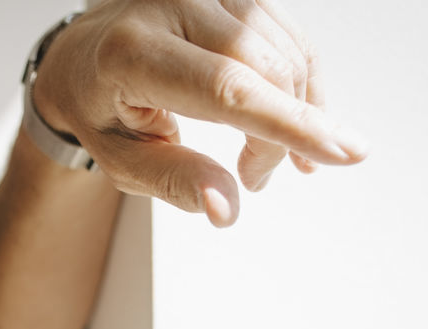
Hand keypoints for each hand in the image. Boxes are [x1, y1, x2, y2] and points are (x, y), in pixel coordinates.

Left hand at [32, 0, 368, 226]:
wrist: (85, 56)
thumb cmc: (101, 110)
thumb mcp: (122, 160)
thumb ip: (174, 182)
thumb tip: (225, 209)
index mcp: (132, 52)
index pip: (225, 87)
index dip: (285, 123)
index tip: (342, 153)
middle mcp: (171, 4)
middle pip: (264, 71)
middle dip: (280, 135)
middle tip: (255, 178)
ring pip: (285, 53)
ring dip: (294, 113)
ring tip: (261, 157)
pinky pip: (288, 37)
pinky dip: (298, 85)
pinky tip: (289, 119)